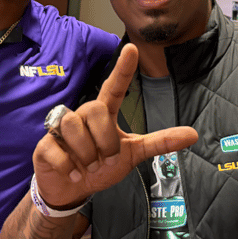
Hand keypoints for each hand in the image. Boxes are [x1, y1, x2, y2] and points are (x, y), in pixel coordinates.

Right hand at [33, 44, 197, 208]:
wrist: (69, 189)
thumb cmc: (99, 167)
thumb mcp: (131, 155)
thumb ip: (158, 143)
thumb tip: (193, 134)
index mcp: (103, 114)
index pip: (114, 86)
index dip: (123, 69)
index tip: (132, 49)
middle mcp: (82, 115)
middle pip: (95, 110)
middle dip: (105, 141)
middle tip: (104, 159)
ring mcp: (61, 129)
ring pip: (73, 127)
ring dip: (87, 155)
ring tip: (87, 166)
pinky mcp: (45, 145)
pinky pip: (57, 149)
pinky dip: (68, 166)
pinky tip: (72, 172)